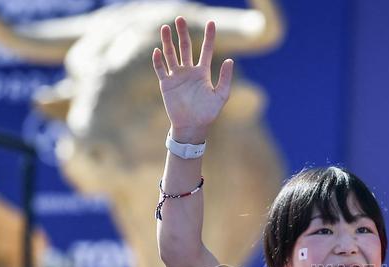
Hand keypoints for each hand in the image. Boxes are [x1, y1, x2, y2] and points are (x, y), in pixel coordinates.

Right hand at [152, 16, 233, 140]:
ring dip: (168, 42)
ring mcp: (177, 76)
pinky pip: (161, 69)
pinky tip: (157, 51)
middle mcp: (189, 71)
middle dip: (183, 33)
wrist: (192, 127)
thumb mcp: (221, 96)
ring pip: (171, 54)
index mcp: (203, 72)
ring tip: (166, 27)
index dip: (209, 36)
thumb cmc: (208, 113)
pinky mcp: (166, 84)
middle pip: (186, 47)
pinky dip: (158, 60)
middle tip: (181, 18)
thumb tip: (231, 60)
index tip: (211, 22)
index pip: (207, 50)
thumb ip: (225, 78)